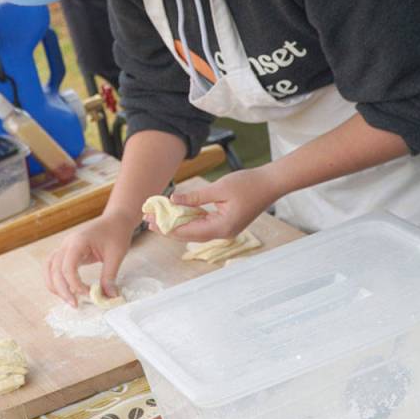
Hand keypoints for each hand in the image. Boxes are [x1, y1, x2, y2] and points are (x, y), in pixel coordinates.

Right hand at [44, 213, 133, 307]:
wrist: (115, 219)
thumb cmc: (116, 233)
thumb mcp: (116, 255)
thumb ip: (109, 276)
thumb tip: (109, 297)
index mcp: (78, 242)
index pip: (67, 266)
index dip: (74, 284)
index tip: (88, 294)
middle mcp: (67, 244)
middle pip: (54, 269)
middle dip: (62, 289)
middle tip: (74, 304)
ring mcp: (65, 247)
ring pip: (49, 267)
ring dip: (54, 285)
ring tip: (67, 299)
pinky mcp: (67, 252)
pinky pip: (54, 266)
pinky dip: (56, 279)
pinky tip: (66, 290)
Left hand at [158, 165, 282, 241]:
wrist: (271, 184)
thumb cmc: (248, 184)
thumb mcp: (219, 189)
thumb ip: (195, 197)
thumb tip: (173, 200)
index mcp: (221, 228)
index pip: (187, 231)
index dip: (167, 227)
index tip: (150, 222)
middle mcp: (223, 233)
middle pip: (189, 235)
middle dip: (168, 228)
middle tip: (148, 221)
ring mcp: (226, 230)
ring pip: (196, 231)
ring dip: (177, 224)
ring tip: (158, 217)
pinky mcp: (227, 223)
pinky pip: (204, 225)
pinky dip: (190, 219)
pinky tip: (177, 214)